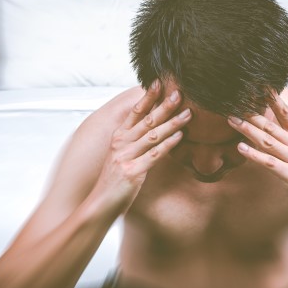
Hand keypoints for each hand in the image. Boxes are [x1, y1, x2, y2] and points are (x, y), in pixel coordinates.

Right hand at [94, 80, 191, 210]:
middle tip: (179, 93)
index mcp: (118, 137)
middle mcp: (121, 144)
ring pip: (153, 135)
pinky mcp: (133, 172)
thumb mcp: (120, 156)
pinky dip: (168, 144)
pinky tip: (180, 136)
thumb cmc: (113, 181)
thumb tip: (152, 128)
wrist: (99, 204)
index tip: (159, 83)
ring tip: (188, 113)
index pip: (135, 112)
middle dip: (164, 106)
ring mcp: (126, 157)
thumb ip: (133, 142)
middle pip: (146, 120)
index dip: (147, 97)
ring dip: (172, 123)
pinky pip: (154, 155)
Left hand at [227, 94, 287, 225]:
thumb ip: (287, 139)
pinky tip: (240, 147)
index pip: (286, 113)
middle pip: (271, 125)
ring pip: (268, 141)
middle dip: (251, 113)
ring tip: (232, 120)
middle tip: (233, 101)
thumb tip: (267, 126)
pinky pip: (269, 163)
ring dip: (248, 129)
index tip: (259, 85)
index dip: (273, 98)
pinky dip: (254, 154)